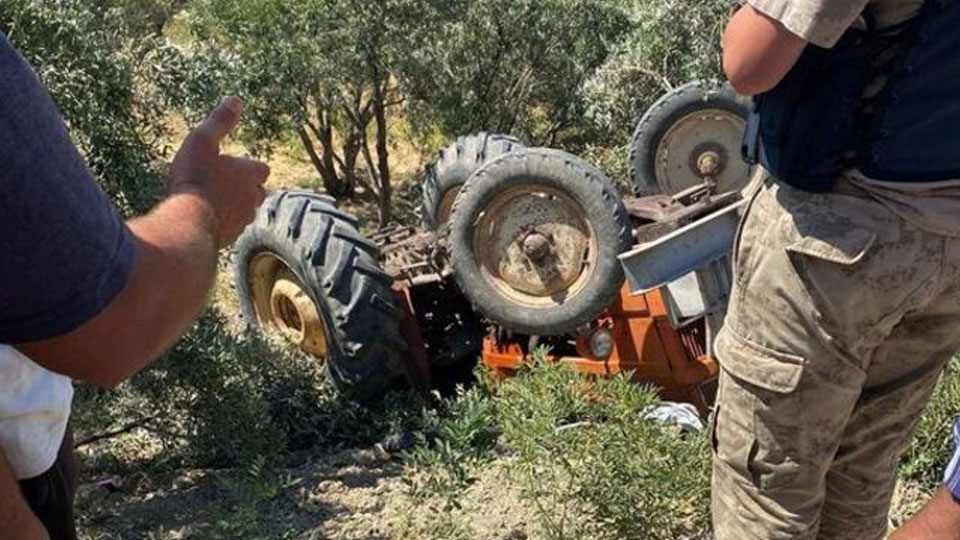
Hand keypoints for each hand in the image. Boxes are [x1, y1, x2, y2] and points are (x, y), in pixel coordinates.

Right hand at [169, 96, 269, 247]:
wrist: (188, 222)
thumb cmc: (195, 178)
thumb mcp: (203, 140)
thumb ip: (220, 121)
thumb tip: (235, 99)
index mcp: (251, 175)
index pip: (261, 169)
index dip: (247, 167)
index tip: (232, 165)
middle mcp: (253, 199)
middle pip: (256, 192)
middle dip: (244, 188)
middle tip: (220, 183)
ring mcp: (243, 220)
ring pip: (245, 211)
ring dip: (232, 206)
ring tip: (210, 201)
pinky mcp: (230, 238)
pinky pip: (230, 228)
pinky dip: (221, 223)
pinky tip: (203, 219)